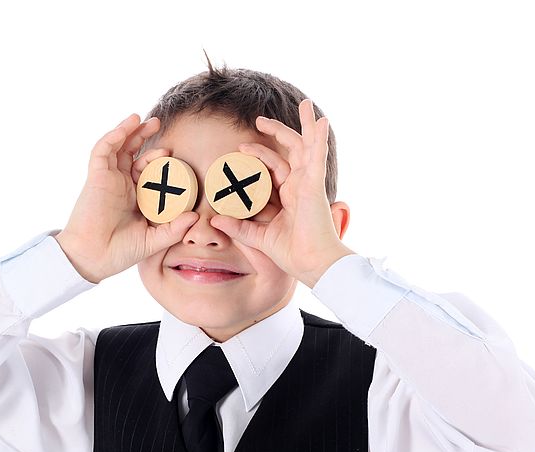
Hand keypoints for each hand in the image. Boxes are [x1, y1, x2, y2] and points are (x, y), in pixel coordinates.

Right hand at [56, 114, 199, 283]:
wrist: (94, 258)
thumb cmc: (120, 252)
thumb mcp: (153, 240)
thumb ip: (174, 229)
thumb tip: (196, 216)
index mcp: (134, 197)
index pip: (147, 171)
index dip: (159, 161)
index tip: (175, 157)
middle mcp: (121, 185)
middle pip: (132, 153)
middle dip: (144, 137)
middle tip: (160, 126)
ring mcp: (108, 179)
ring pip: (118, 147)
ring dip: (130, 131)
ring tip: (144, 119)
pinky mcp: (96, 177)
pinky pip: (103, 151)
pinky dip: (114, 135)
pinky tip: (127, 125)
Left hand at [209, 98, 354, 287]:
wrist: (310, 264)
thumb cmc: (292, 254)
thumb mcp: (258, 238)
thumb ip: (238, 227)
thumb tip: (214, 220)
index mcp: (289, 195)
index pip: (274, 168)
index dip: (259, 155)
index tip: (240, 150)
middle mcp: (300, 186)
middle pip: (291, 151)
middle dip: (277, 132)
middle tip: (259, 120)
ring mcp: (308, 184)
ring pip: (307, 147)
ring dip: (305, 125)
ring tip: (304, 104)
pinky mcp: (314, 186)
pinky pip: (318, 157)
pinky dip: (319, 138)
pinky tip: (319, 121)